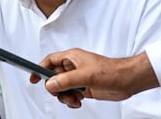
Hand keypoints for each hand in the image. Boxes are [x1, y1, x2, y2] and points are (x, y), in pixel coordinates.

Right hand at [33, 49, 155, 107]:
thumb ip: (66, 80)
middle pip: (54, 77)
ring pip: (62, 88)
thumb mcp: (86, 76)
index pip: (49, 61)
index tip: (33, 78)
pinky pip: (70, 95)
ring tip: (74, 100)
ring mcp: (78, 78)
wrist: (127, 81)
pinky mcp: (84, 88)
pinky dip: (71, 100)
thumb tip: (50, 84)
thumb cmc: (111, 71)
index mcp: (72, 57)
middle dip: (55, 88)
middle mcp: (73, 67)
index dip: (39, 68)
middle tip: (61, 94)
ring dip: (64, 96)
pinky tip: (78, 102)